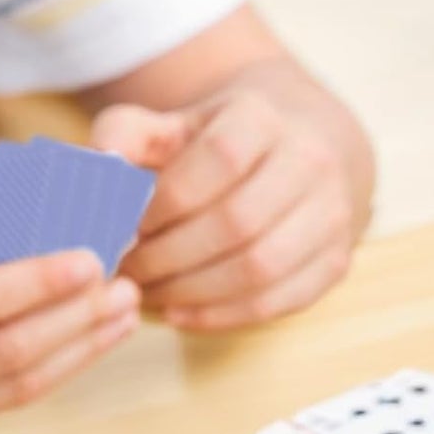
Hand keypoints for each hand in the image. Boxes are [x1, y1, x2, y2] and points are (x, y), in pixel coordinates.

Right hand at [0, 211, 139, 433]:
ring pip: (18, 385)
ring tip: (122, 314)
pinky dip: (50, 372)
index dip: (42, 281)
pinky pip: (0, 403)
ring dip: (80, 349)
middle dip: (78, 316)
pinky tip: (81, 344)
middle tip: (124, 284)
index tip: (91, 259)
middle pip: (13, 349)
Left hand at [91, 81, 372, 331]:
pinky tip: (181, 313)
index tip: (122, 226)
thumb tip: (97, 168)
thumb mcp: (175, 122)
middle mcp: (311, 164)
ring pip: (260, 269)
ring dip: (194, 291)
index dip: (164, 202)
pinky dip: (223, 316)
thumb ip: (126, 137)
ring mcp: (332, 218)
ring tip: (149, 294)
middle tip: (127, 272)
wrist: (311, 147)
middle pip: (238, 223)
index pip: (218, 160)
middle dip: (171, 255)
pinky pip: (279, 302)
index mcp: (266, 118)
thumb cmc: (227, 140)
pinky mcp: (336, 262)